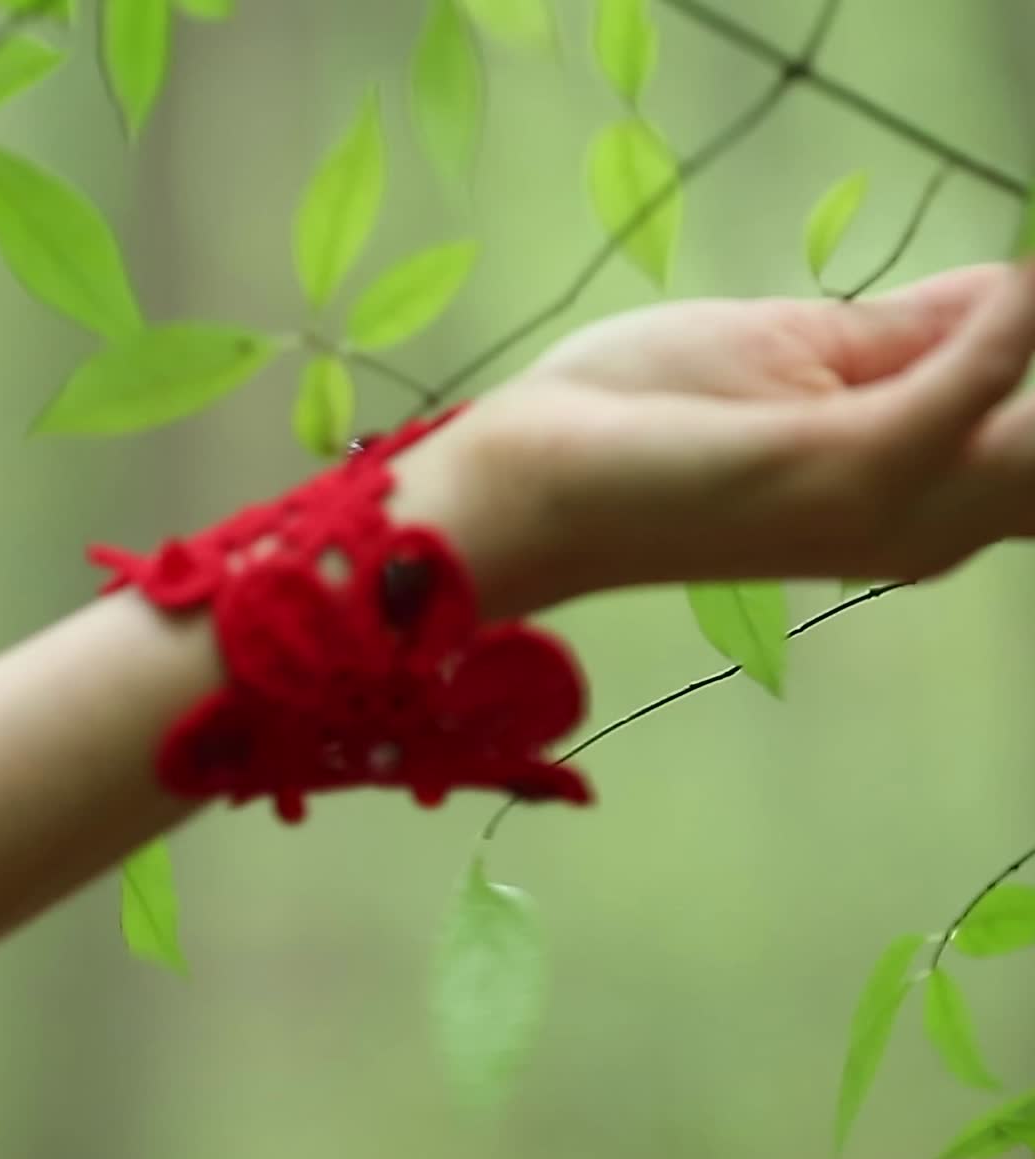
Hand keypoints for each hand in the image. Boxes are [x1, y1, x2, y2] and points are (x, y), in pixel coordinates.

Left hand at [391, 262, 1034, 614]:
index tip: (1028, 304)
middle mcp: (927, 520)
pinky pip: (976, 380)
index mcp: (915, 497)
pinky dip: (1012, 314)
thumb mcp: (795, 354)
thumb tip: (1017, 295)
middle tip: (1025, 308)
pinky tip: (1018, 273)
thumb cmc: (645, 423)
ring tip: (1023, 298)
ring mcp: (895, 503)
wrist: (536, 480)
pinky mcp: (851, 466)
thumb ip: (911, 338)